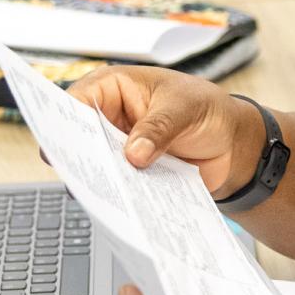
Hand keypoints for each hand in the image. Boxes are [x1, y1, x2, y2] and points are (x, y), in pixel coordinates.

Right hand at [67, 66, 259, 193]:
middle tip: (80, 175)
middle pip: (78, 138)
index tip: (61, 144)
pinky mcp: (131, 174)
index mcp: (113, 88)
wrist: (234, 143)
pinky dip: (119, 196)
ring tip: (102, 196)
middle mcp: (108, 118)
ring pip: (95, 166)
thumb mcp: (186, 109)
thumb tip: (133, 155)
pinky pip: (118, 186)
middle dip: (79, 156)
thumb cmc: (208, 110)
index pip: (75, 101)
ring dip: (99, 180)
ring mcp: (117, 148)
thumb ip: (159, 128)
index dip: (62, 122)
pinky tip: (122, 207)